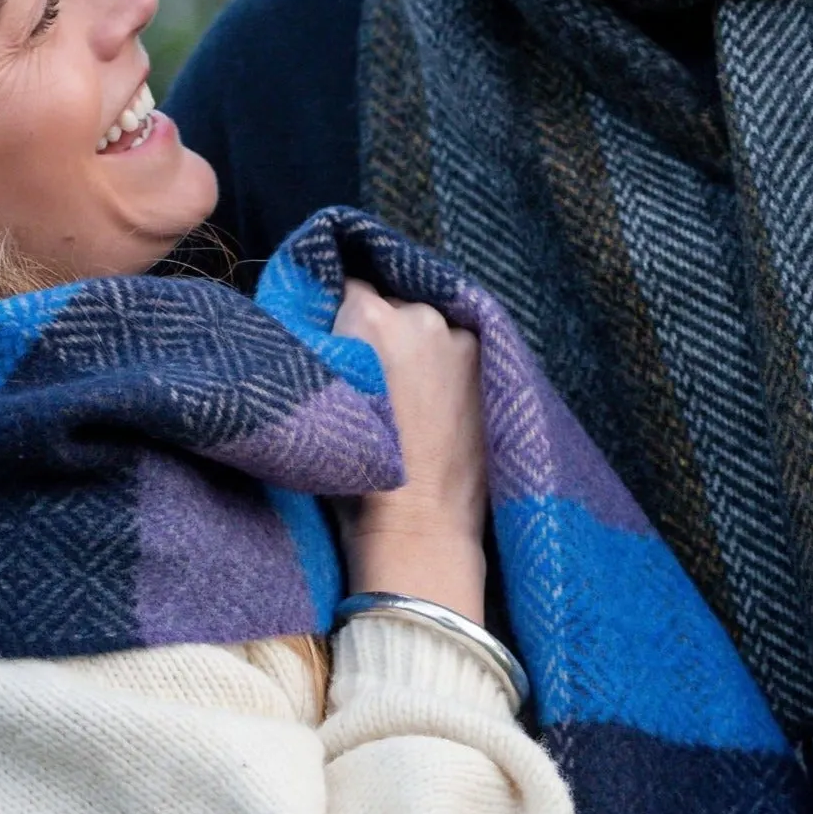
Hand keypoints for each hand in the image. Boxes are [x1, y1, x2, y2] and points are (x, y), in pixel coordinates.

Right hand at [334, 278, 486, 621]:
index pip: (346, 286)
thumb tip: (327, 323)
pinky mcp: (490, 365)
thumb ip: (323, 344)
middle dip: (382, 332)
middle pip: (391, 305)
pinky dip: (448, 365)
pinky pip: (459, 349)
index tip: (338, 341)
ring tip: (412, 398)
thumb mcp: (321, 395)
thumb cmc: (355, 473)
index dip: (339, 314)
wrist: (418, 527)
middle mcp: (419, 314)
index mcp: (368, 315)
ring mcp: (460, 339)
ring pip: (428, 328)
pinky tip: (439, 403)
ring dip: (418, 348)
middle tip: (376, 379)